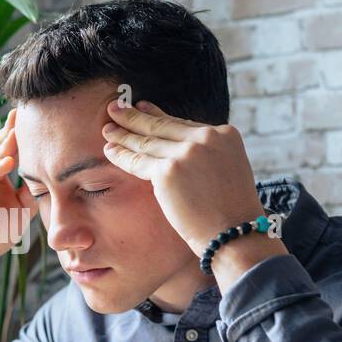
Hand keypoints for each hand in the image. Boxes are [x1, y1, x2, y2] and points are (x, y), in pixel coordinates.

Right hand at [0, 107, 36, 275]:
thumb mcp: (20, 208)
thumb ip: (32, 189)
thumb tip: (54, 172)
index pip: (1, 145)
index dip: (15, 131)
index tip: (34, 114)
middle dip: (10, 134)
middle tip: (27, 116)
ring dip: (1, 149)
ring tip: (19, 137)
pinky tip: (6, 163)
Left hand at [100, 99, 272, 252]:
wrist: (234, 233)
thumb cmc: (231, 210)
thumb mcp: (228, 169)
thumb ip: (206, 154)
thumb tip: (178, 147)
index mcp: (225, 134)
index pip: (182, 123)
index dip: (158, 115)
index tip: (142, 108)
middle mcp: (206, 138)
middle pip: (162, 126)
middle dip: (134, 117)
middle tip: (114, 109)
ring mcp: (186, 153)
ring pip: (147, 141)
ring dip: (123, 134)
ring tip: (107, 128)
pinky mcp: (169, 171)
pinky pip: (139, 161)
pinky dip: (122, 155)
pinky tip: (110, 149)